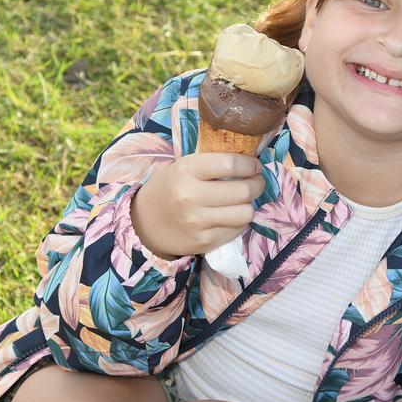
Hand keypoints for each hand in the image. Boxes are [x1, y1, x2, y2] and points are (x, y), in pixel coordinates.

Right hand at [131, 153, 264, 259]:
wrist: (144, 223)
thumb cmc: (170, 188)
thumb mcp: (184, 166)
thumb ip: (213, 162)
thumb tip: (251, 160)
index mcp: (186, 171)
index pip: (230, 164)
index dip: (249, 164)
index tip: (255, 165)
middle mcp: (190, 197)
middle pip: (243, 191)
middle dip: (257, 184)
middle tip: (256, 182)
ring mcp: (197, 222)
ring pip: (245, 213)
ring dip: (249, 205)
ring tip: (244, 200)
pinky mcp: (204, 242)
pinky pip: (237, 230)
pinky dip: (239, 221)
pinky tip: (231, 215)